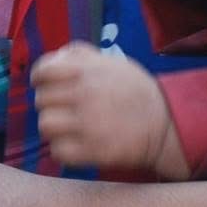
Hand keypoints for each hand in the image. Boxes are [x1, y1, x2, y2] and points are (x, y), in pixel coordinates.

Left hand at [33, 41, 187, 178]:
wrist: (165, 123)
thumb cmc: (135, 90)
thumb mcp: (111, 61)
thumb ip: (80, 55)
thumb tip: (54, 60)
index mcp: (86, 71)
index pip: (42, 72)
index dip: (41, 78)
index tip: (49, 85)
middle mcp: (83, 95)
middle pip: (41, 100)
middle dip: (51, 103)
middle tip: (67, 108)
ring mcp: (86, 125)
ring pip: (45, 125)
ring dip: (55, 127)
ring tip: (70, 127)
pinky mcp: (91, 151)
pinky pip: (57, 151)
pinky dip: (64, 148)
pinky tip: (77, 143)